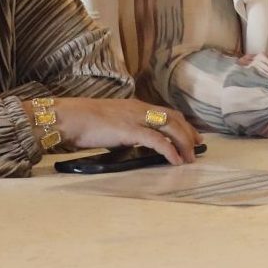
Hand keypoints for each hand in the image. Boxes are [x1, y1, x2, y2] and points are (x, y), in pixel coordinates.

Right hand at [54, 97, 200, 164]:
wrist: (68, 118)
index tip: (192, 135)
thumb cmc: (83, 122)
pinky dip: (169, 150)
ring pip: (170, 127)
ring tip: (190, 158)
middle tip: (198, 147)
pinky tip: (175, 160)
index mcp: (135, 106)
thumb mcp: (111, 122)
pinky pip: (156, 140)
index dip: (182, 124)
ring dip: (183, 143)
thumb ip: (125, 130)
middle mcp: (140, 109)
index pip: (167, 112)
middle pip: (174, 119)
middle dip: (189, 133)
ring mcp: (136, 118)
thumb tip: (132, 142)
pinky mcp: (130, 130)